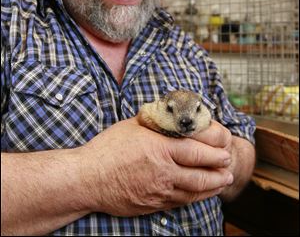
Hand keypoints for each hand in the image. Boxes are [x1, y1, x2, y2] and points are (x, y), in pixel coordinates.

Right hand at [79, 117, 232, 216]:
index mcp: (159, 148)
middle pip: (201, 173)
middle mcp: (163, 171)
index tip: (224, 148)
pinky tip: (201, 194)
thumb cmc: (107, 148)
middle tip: (229, 165)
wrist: (87, 178)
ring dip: (213, 186)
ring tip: (223, 181)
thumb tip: (172, 116)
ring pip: (194, 191)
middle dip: (219, 169)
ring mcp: (159, 191)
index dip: (215, 151)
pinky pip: (180, 203)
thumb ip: (156, 123)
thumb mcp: (132, 126)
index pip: (197, 150)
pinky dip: (195, 198)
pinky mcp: (153, 205)